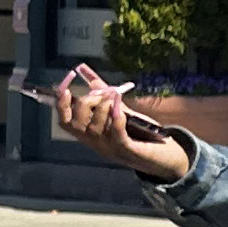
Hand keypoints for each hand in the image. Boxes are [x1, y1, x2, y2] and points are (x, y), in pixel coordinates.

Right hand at [51, 65, 193, 184]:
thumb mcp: (119, 109)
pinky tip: (118, 104)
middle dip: (87, 102)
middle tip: (105, 93)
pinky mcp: (128, 151)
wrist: (166, 158)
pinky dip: (115, 117)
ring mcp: (111, 149)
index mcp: (91, 134)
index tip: (64, 86)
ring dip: (103, 106)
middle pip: (77, 123)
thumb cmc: (141, 133)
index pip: (66, 122)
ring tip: (114, 96)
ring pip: (94, 128)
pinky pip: (116, 134)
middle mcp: (96, 143)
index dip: (61, 104)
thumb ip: (103, 93)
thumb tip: (83, 68)